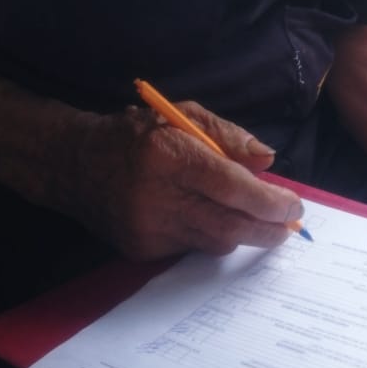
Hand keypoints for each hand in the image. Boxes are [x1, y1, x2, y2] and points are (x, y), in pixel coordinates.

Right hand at [56, 102, 304, 261]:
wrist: (73, 164)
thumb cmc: (136, 134)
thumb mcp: (181, 117)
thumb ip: (228, 136)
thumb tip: (269, 160)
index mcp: (170, 156)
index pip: (232, 187)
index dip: (269, 202)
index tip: (293, 206)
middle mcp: (157, 197)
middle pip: (230, 226)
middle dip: (268, 230)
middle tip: (289, 228)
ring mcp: (148, 229)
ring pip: (214, 242)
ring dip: (240, 232)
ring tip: (251, 219)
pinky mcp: (141, 250)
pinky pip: (190, 249)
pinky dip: (207, 235)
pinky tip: (202, 218)